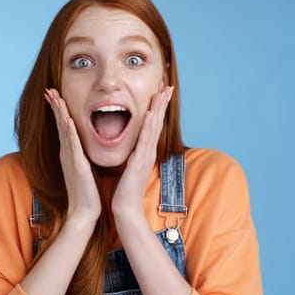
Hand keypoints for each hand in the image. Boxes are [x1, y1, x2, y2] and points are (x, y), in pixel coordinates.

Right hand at [44, 89, 100, 223]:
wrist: (84, 211)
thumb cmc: (85, 192)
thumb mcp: (82, 169)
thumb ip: (79, 158)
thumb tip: (80, 150)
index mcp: (69, 153)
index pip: (63, 127)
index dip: (58, 110)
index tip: (55, 95)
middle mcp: (67, 153)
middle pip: (60, 124)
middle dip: (55, 106)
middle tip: (49, 90)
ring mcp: (70, 157)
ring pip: (64, 130)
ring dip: (59, 112)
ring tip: (54, 97)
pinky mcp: (77, 164)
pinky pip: (72, 144)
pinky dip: (68, 130)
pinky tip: (66, 119)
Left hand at [112, 85, 173, 215]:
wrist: (126, 209)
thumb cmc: (126, 190)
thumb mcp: (131, 168)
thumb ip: (135, 156)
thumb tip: (136, 148)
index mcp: (145, 151)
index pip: (153, 126)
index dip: (158, 109)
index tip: (161, 93)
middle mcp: (148, 151)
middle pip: (158, 122)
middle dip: (162, 103)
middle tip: (168, 86)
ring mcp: (146, 155)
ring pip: (154, 128)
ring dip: (159, 109)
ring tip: (163, 93)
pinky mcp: (140, 161)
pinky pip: (145, 140)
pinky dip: (149, 126)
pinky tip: (151, 114)